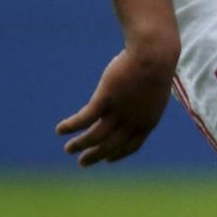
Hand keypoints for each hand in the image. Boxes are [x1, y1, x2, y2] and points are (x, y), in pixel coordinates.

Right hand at [55, 46, 176, 165]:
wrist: (154, 54)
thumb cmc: (156, 67)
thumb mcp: (153, 90)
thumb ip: (144, 103)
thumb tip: (133, 106)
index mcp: (149, 120)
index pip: (132, 146)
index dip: (118, 154)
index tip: (108, 159)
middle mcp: (134, 121)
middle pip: (111, 145)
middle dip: (96, 155)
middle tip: (82, 162)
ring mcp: (120, 111)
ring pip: (95, 136)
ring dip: (80, 145)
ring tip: (68, 149)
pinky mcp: (105, 99)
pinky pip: (84, 119)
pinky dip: (71, 126)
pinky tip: (60, 130)